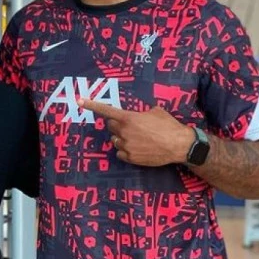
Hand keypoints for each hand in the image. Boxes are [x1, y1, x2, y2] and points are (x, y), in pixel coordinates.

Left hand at [78, 99, 193, 166]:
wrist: (178, 145)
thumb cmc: (169, 126)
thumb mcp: (156, 111)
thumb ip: (141, 112)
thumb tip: (139, 115)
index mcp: (129, 118)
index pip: (106, 110)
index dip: (92, 105)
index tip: (80, 101)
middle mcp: (124, 132)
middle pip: (111, 126)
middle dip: (117, 125)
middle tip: (131, 126)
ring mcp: (126, 146)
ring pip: (115, 140)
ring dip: (122, 137)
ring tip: (138, 138)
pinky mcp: (130, 158)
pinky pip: (120, 153)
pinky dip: (126, 150)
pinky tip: (138, 148)